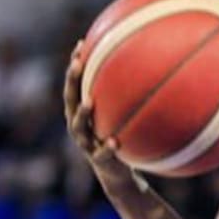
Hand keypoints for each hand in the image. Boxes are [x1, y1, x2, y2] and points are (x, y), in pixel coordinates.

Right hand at [64, 43, 127, 180]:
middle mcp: (78, 126)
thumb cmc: (118, 137)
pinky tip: (115, 142)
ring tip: (89, 102)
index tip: (81, 45)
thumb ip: (126, 98)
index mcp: (81, 113)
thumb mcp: (121, 117)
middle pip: (70, 100)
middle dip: (72, 81)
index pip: (74, 85)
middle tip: (77, 65)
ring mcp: (86, 143)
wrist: (116, 173)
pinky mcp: (98, 160)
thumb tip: (148, 66)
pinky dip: (107, 148)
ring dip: (82, 114)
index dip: (75, 66)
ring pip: (78, 127)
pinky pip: (101, 154)